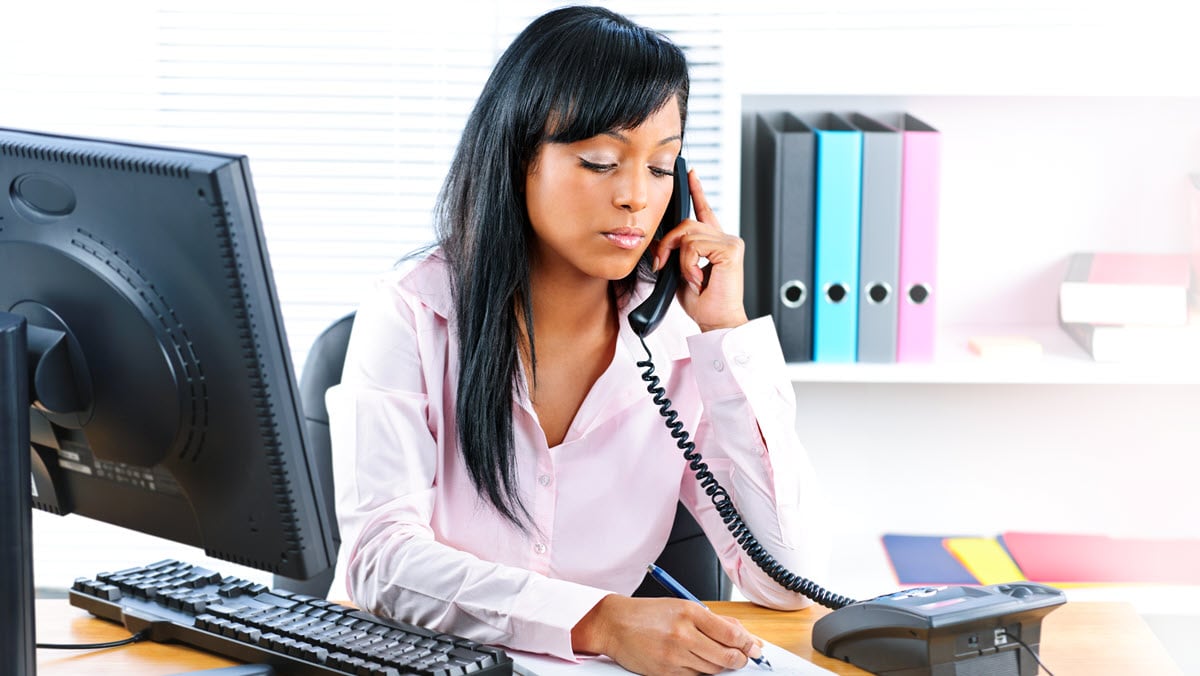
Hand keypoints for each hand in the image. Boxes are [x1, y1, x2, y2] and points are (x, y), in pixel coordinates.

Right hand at [572, 595, 764, 674]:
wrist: (614, 624)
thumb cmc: (648, 614)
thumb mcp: (681, 606)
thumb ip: (712, 620)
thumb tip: (740, 634)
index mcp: (689, 612)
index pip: (731, 634)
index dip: (748, 644)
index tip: (755, 648)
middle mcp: (683, 634)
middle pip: (726, 656)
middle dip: (740, 660)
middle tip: (743, 658)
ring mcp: (674, 656)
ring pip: (712, 670)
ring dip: (720, 666)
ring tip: (718, 658)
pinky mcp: (666, 673)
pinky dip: (701, 672)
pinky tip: (698, 663)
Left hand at [651, 169, 748, 331]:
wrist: (716, 320)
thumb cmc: (703, 302)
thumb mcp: (679, 273)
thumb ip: (673, 253)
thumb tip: (657, 241)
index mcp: (714, 243)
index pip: (704, 211)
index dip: (697, 192)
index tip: (691, 175)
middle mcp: (725, 238)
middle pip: (686, 224)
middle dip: (668, 244)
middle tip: (663, 264)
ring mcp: (730, 242)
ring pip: (687, 235)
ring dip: (680, 260)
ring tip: (691, 278)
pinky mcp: (730, 250)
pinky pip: (694, 246)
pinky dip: (688, 264)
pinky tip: (698, 278)